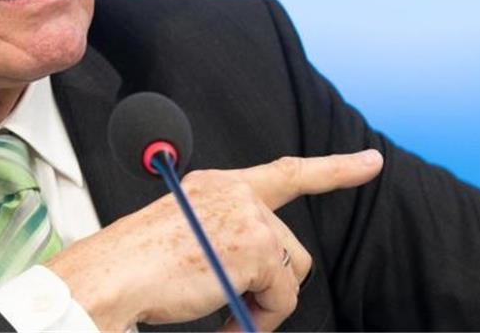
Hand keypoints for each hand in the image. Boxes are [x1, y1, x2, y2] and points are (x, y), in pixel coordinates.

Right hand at [46, 149, 383, 330]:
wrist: (109, 277)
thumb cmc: (132, 266)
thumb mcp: (187, 235)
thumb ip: (228, 237)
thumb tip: (265, 277)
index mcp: (215, 185)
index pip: (286, 172)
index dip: (334, 168)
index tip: (370, 162)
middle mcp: (233, 191)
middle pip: (289, 246)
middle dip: (269, 284)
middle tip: (231, 306)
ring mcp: (247, 216)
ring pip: (290, 273)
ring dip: (263, 303)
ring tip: (222, 311)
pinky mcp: (255, 246)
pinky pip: (282, 298)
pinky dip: (258, 318)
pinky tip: (222, 318)